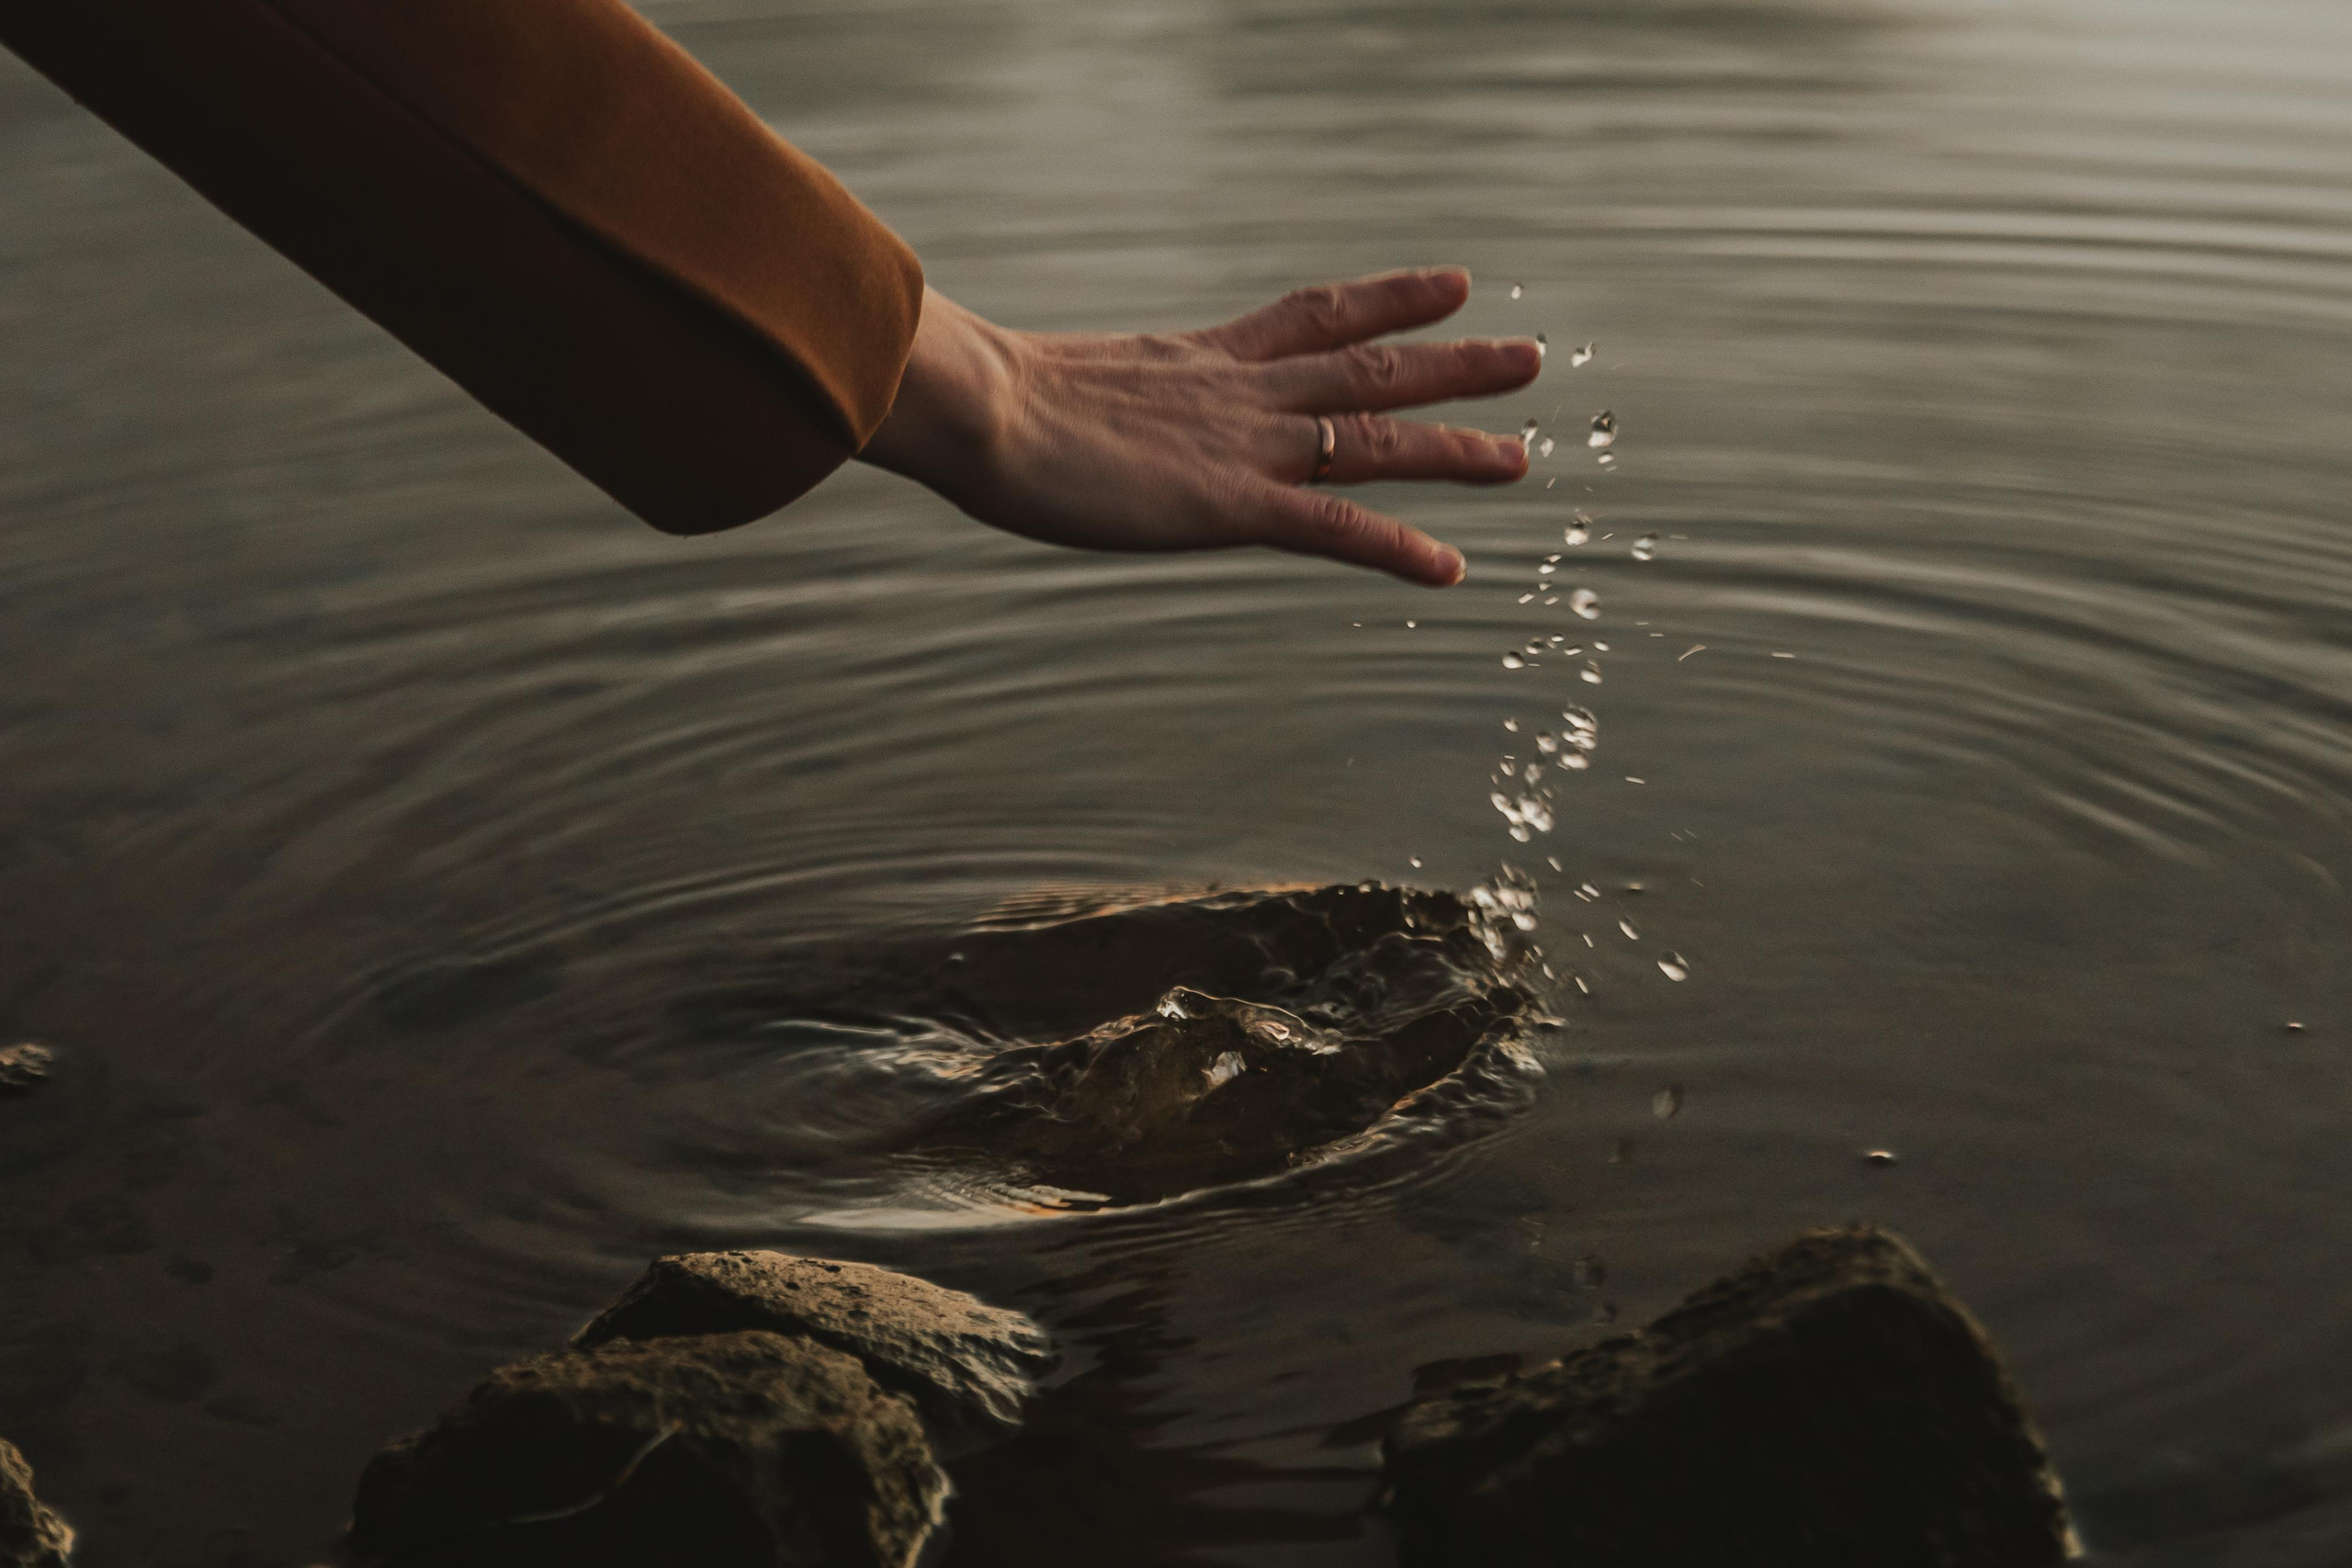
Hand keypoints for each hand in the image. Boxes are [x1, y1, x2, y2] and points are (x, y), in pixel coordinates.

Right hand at [856, 268, 1541, 586]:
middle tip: (1524, 356)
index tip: (1450, 283)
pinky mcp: (1228, 504)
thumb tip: (1045, 404)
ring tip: (1520, 455)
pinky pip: (1333, 524)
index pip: (1314, 316)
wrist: (979, 405)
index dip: (1387, 299)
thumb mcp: (1052, 385)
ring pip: (1373, 438)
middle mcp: (1239, 392)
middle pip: (1370, 368)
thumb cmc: (986, 399)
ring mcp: (1241, 445)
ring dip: (1452, 450)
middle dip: (1452, 364)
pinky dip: (1396, 545)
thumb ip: (1086, 397)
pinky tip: (1449, 567)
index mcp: (1200, 359)